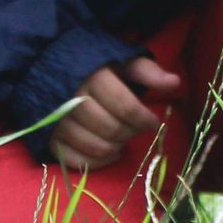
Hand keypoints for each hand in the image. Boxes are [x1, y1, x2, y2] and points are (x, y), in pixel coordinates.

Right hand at [50, 55, 184, 169]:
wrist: (47, 66)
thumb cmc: (93, 64)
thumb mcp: (121, 60)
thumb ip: (147, 71)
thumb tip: (175, 83)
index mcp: (93, 77)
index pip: (125, 107)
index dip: (144, 119)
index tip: (154, 123)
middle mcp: (72, 100)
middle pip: (111, 129)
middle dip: (130, 133)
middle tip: (137, 130)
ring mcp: (57, 121)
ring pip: (95, 146)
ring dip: (115, 148)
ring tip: (123, 139)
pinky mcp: (47, 137)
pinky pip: (75, 160)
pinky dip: (96, 162)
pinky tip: (109, 153)